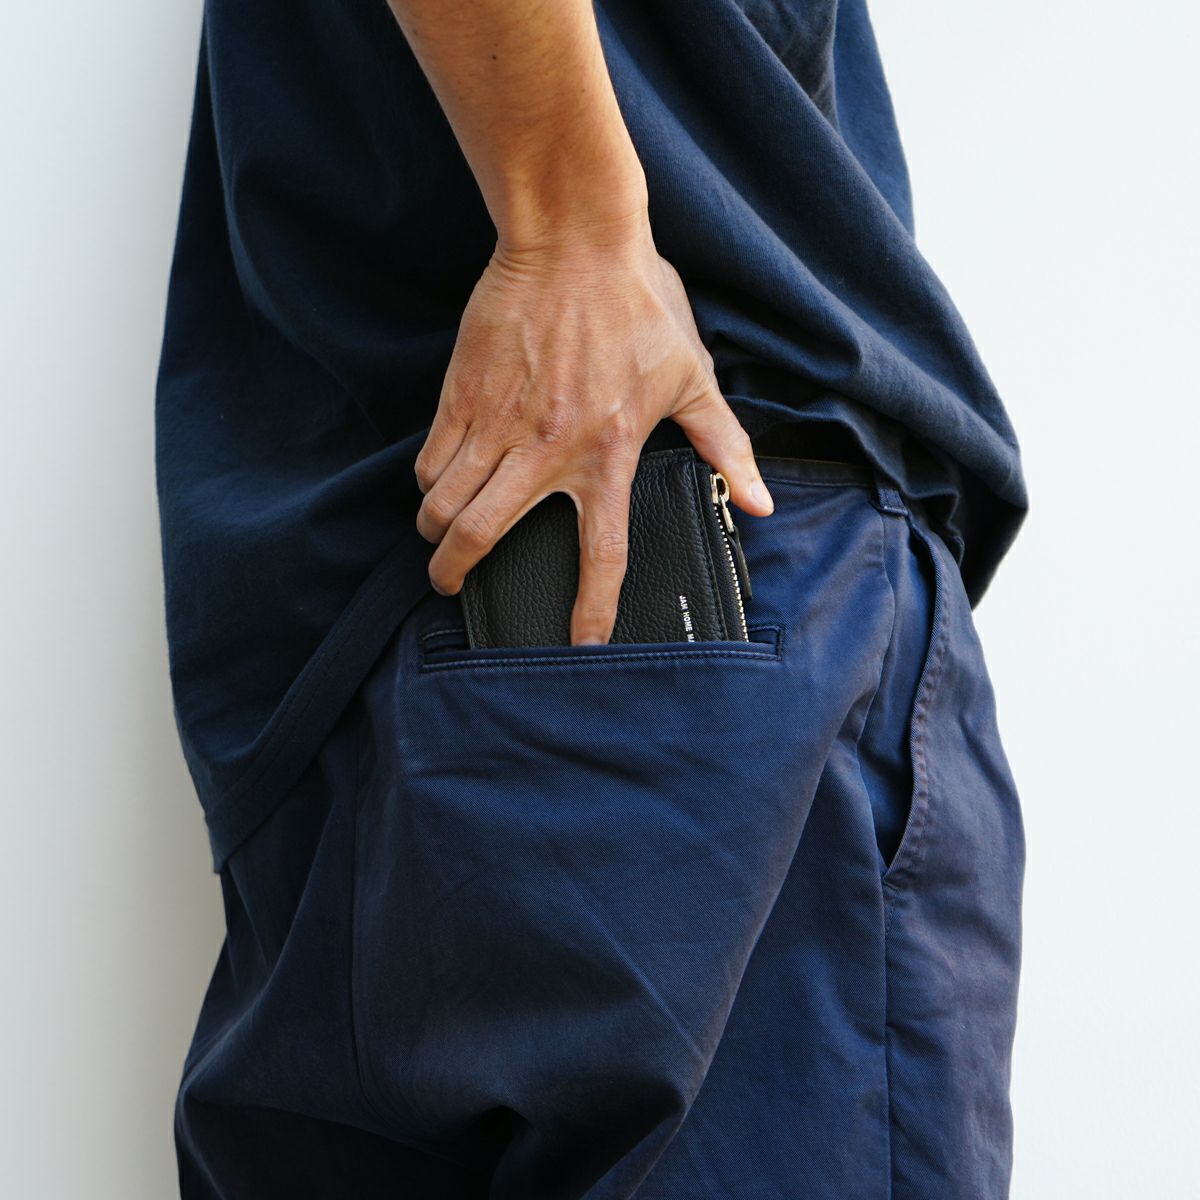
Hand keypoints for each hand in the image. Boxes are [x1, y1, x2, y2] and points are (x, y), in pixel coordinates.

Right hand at [414, 210, 774, 644]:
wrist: (575, 237)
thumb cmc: (639, 304)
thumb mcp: (693, 376)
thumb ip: (726, 446)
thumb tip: (759, 503)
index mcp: (607, 454)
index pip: (601, 555)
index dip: (591, 609)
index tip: (580, 643)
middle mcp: (545, 450)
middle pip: (480, 538)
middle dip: (453, 573)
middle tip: (449, 582)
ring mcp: (497, 422)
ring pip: (443, 503)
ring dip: (436, 531)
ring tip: (439, 534)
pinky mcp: (462, 392)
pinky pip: (430, 459)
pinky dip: (428, 481)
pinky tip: (437, 482)